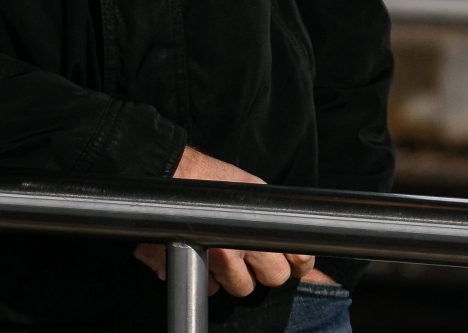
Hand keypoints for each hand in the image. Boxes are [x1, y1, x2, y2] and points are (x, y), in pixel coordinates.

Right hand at [133, 147, 316, 296]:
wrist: (168, 177)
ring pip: (243, 288)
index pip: (299, 260)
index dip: (299, 263)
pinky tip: (206, 257)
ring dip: (237, 275)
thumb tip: (294, 235)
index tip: (294, 261)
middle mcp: (239, 246)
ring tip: (227, 252)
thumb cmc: (210, 180)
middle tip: (255, 254)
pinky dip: (212, 278)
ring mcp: (216, 263)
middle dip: (267, 269)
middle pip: (274, 278)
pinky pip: (213, 289)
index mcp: (259, 224)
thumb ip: (272, 215)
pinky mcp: (194, 272)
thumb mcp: (252, 188)